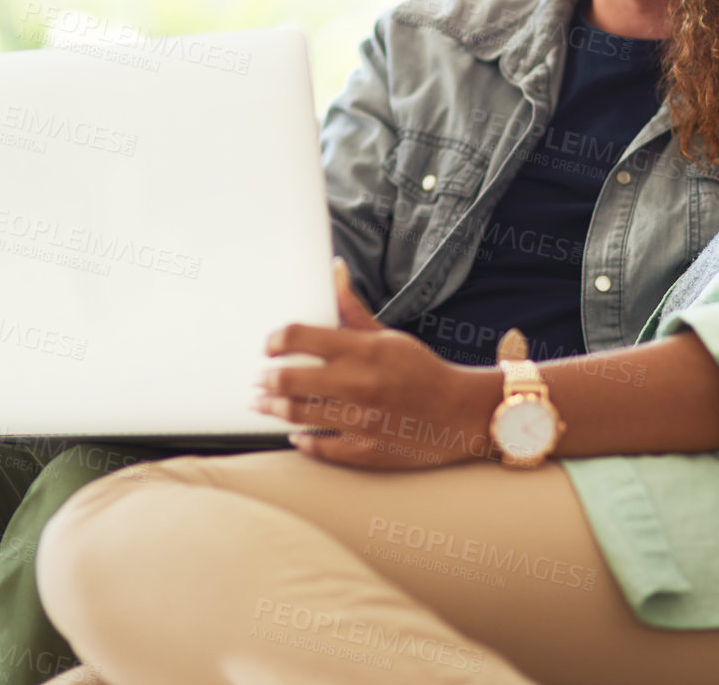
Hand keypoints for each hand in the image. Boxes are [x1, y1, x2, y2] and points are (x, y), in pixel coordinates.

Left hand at [255, 259, 502, 468]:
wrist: (460, 413)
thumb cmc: (421, 370)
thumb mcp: (388, 336)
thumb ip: (352, 309)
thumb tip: (334, 269)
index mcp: (362, 350)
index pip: (299, 336)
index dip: (275, 340)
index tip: (269, 346)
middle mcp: (357, 384)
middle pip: (287, 380)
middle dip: (265, 380)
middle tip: (259, 379)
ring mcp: (360, 420)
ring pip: (296, 415)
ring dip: (272, 409)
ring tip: (262, 404)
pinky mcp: (365, 450)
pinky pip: (320, 447)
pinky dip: (302, 440)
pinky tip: (294, 434)